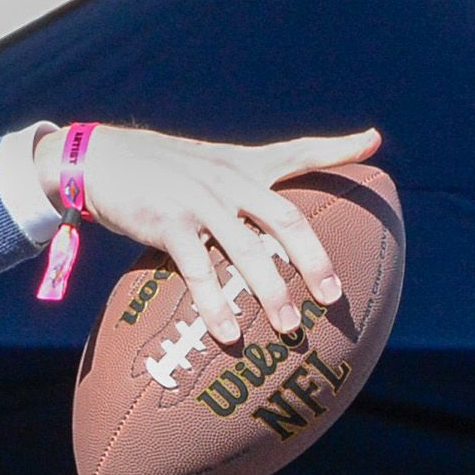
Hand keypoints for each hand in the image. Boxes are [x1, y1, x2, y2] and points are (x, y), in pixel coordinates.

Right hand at [45, 124, 380, 344]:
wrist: (103, 160)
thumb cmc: (169, 166)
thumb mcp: (224, 159)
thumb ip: (283, 158)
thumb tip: (357, 142)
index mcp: (245, 167)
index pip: (301, 154)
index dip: (337, 150)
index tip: (371, 147)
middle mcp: (229, 183)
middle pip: (284, 221)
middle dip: (312, 261)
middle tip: (332, 299)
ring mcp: (198, 203)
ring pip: (245, 251)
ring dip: (268, 292)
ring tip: (288, 328)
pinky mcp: (167, 224)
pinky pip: (197, 269)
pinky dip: (213, 302)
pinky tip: (226, 331)